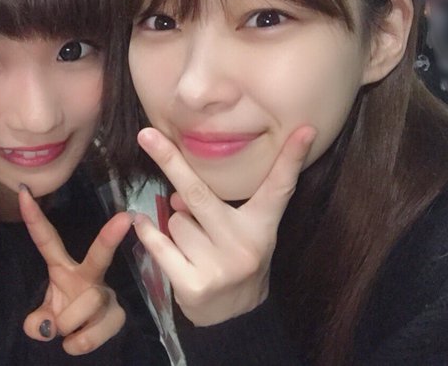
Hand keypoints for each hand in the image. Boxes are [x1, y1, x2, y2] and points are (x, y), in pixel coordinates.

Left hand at [19, 187, 131, 354]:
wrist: (86, 338)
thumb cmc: (63, 317)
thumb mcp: (42, 319)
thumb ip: (37, 322)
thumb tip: (47, 327)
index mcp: (63, 268)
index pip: (47, 241)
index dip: (35, 219)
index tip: (23, 192)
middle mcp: (88, 275)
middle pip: (99, 255)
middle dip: (110, 237)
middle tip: (125, 217)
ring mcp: (106, 294)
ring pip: (88, 302)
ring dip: (69, 324)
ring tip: (68, 331)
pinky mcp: (118, 314)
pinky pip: (95, 331)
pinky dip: (81, 342)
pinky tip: (79, 340)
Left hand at [133, 126, 315, 326]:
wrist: (235, 318)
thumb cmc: (236, 259)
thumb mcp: (242, 231)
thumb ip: (215, 208)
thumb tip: (175, 196)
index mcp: (262, 226)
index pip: (279, 187)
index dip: (292, 158)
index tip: (305, 129)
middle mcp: (244, 244)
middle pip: (199, 195)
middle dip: (171, 162)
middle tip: (146, 135)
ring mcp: (220, 267)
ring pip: (177, 222)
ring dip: (177, 226)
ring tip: (196, 245)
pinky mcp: (195, 286)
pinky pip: (160, 246)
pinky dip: (149, 233)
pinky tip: (143, 225)